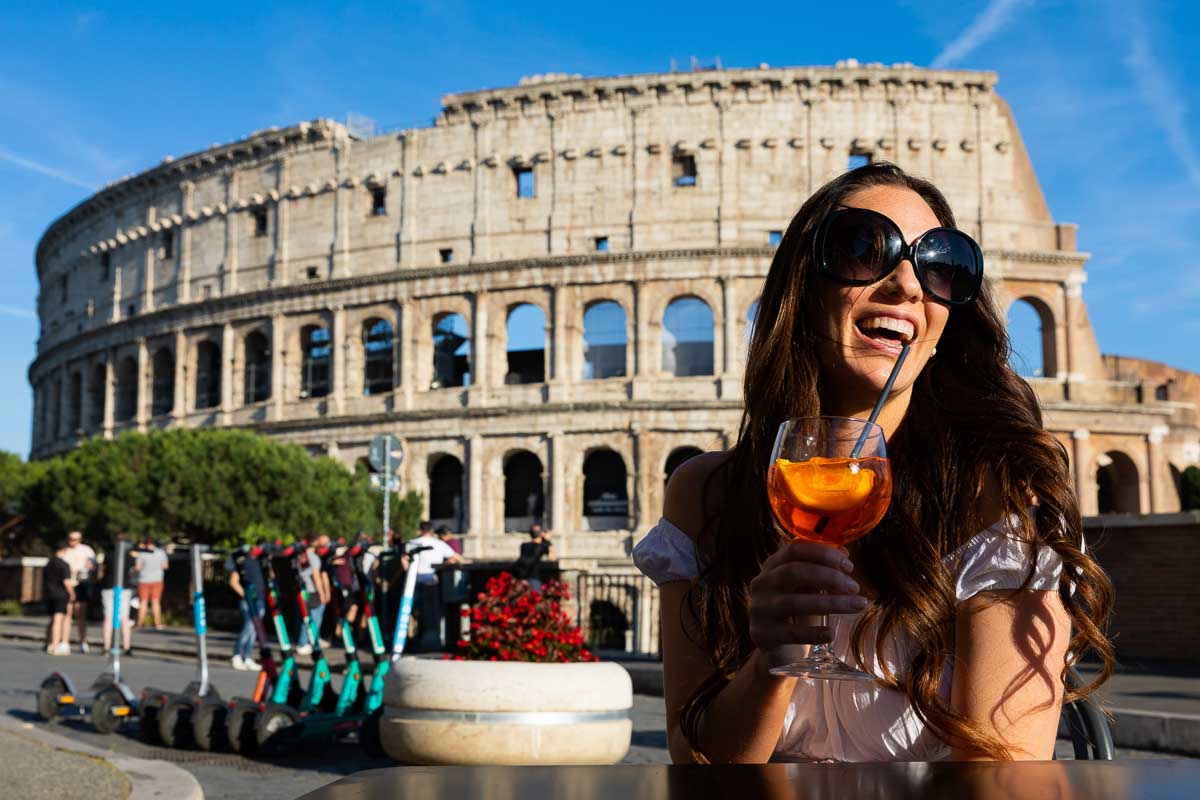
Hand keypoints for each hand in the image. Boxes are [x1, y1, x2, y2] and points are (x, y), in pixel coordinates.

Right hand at [748, 540, 868, 650]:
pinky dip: (815, 632)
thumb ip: (821, 570)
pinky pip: (792, 633)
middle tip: (855, 587)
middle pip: (795, 572)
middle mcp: (762, 584)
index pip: (795, 549)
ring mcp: (760, 609)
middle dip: (830, 577)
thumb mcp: (805, 586)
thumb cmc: (796, 611)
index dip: (823, 554)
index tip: (849, 565)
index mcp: (772, 565)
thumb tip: (844, 555)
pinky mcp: (763, 634)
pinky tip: (832, 634)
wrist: (775, 646)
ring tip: (857, 605)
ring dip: (832, 602)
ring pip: (796, 602)